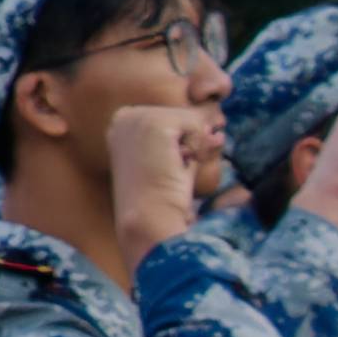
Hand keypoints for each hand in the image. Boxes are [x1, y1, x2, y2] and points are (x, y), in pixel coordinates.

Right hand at [104, 102, 201, 271]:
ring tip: (170, 170)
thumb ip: (189, 137)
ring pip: (191, 119)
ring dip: (192, 148)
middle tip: (166, 171)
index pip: (172, 121)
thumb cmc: (158, 199)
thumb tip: (217, 128)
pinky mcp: (156, 122)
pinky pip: (198, 125)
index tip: (159, 170)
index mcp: (120, 125)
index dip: (178, 147)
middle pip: (182, 116)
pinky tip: (178, 166)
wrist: (148, 220)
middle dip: (186, 145)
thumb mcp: (169, 160)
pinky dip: (198, 149)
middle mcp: (124, 116)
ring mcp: (137, 117)